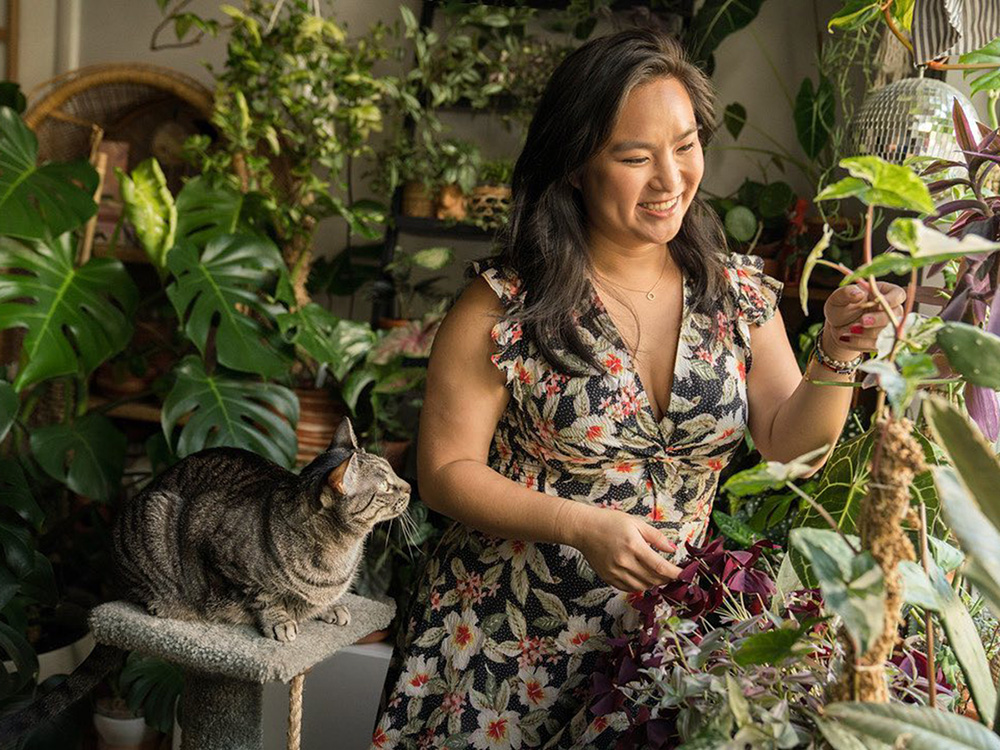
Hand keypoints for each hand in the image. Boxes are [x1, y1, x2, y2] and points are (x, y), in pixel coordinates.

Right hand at [566, 505, 681, 591]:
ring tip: (657, 575)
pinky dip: (639, 586)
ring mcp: (615, 572)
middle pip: (653, 579)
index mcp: (633, 546)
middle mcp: (624, 562)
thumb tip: (672, 549)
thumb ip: (656, 537)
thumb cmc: (610, 522)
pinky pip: (629, 589)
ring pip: (642, 587)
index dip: (675, 573)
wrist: (584, 529)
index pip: (660, 567)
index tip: (684, 574)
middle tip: (672, 573)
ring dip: (654, 583)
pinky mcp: (608, 578)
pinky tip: (642, 577)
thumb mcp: (636, 522)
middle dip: (667, 579)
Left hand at [822, 281, 905, 359]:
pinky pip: (877, 346)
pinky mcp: (883, 342)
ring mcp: (890, 327)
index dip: (891, 300)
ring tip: (849, 331)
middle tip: (862, 321)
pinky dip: (861, 343)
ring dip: (868, 334)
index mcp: (885, 293)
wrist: (837, 327)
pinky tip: (848, 339)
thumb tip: (858, 293)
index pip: (898, 295)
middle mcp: (892, 310)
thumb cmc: (840, 307)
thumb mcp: (838, 298)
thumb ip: (846, 293)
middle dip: (879, 320)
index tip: (878, 304)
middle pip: (896, 316)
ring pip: (887, 333)